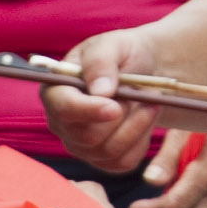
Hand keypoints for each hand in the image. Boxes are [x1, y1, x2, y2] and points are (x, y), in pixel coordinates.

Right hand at [47, 31, 175, 173]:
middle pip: (87, 137)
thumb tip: (100, 91)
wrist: (144, 71)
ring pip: (109, 152)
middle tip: (142, 94)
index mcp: (55, 91)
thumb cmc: (122, 54)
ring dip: (136, 127)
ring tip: (150, 102)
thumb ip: (101, 62)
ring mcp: (80, 145)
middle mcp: (61, 123)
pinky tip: (145, 120)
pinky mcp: (102, 159)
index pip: (64, 109)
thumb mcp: (113, 44)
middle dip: (121, 117)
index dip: (88, 110)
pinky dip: (141, 142)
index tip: (115, 106)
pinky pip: (123, 162)